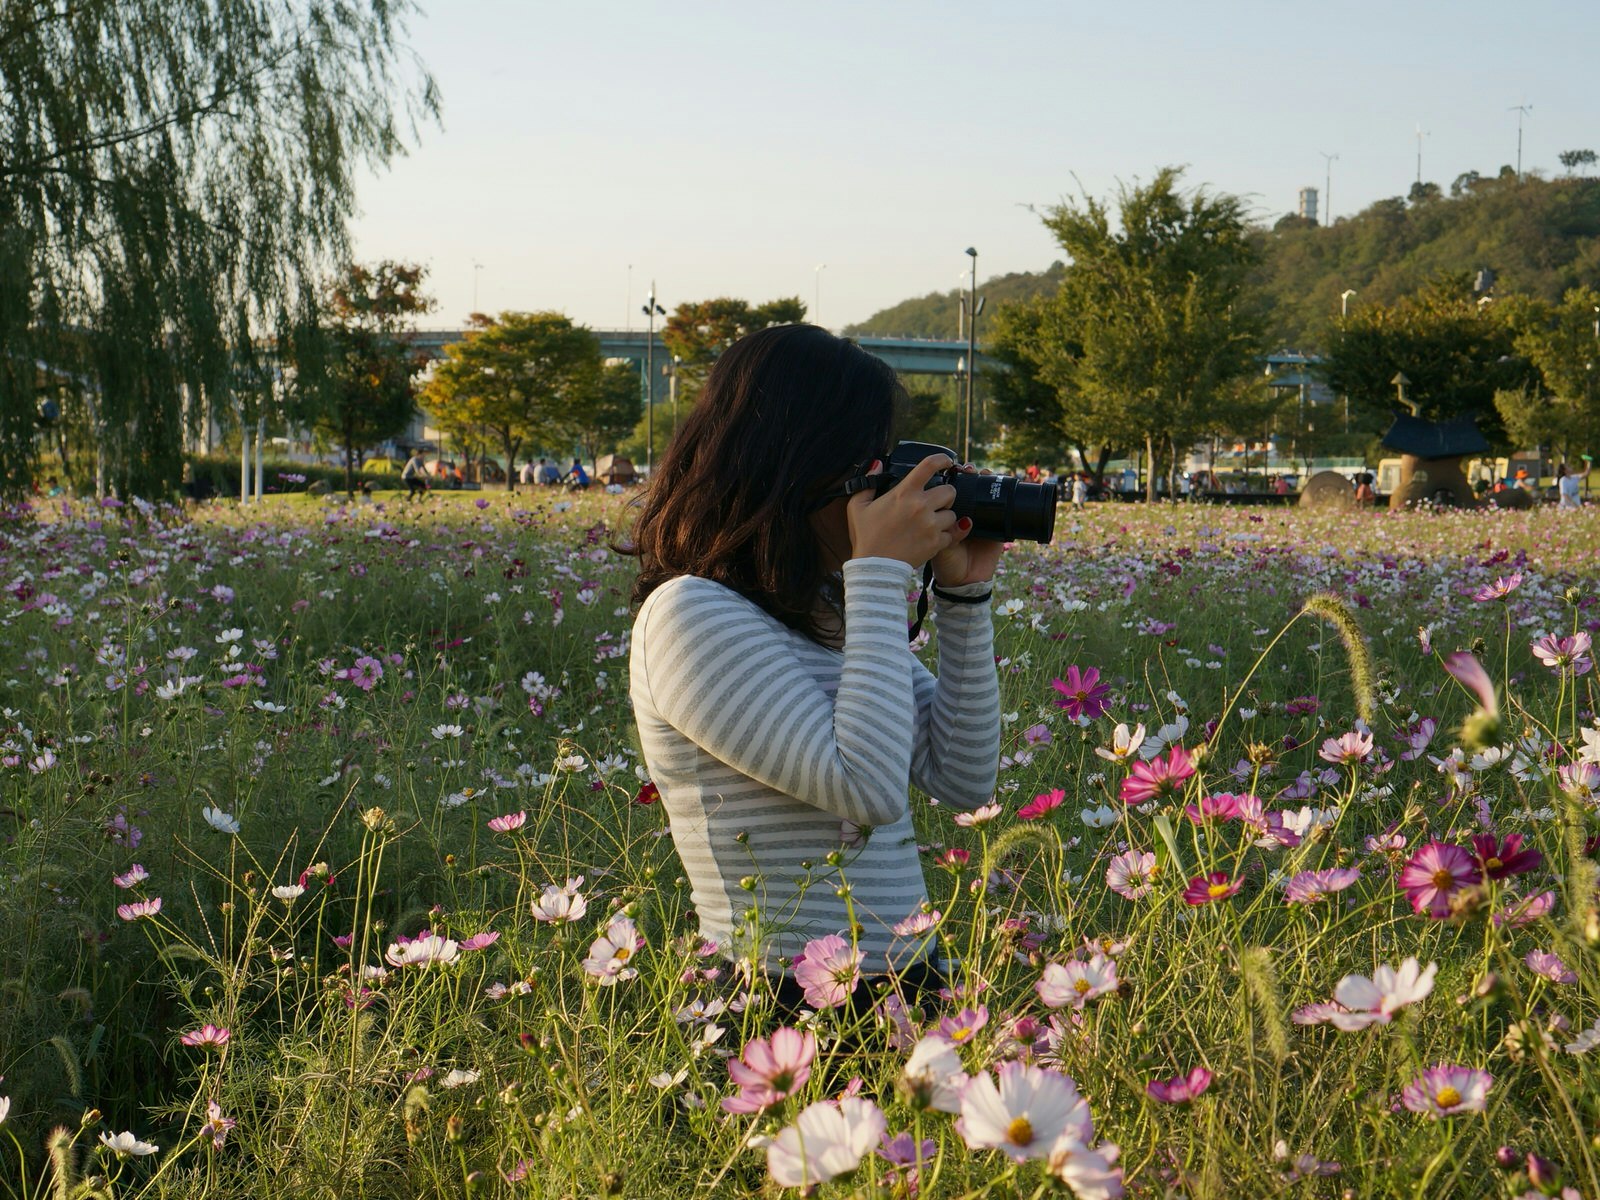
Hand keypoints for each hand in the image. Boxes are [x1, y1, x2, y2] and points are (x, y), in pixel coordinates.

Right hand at [847, 453, 959, 568]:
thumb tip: (876, 464)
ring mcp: (931, 525)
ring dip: (945, 517)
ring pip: (953, 514)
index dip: (942, 459)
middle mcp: (921, 505)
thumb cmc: (866, 537)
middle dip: (945, 495)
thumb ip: (868, 483)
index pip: (930, 465)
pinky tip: (935, 537)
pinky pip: (952, 534)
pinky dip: (946, 536)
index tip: (946, 461)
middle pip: (950, 491)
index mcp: (904, 493)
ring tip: (933, 523)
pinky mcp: (936, 543)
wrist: (875, 567)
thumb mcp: (857, 507)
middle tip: (937, 502)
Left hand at [931, 465, 1005, 586]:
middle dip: (970, 476)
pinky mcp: (997, 529)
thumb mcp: (938, 545)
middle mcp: (965, 514)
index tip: (951, 466)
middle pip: (970, 487)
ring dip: (986, 481)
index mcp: (948, 516)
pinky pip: (1003, 511)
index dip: (952, 477)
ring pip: (986, 494)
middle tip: (969, 470)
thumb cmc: (945, 564)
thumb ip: (941, 530)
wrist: (963, 583)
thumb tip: (951, 514)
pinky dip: (1003, 498)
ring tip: (983, 474)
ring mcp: (982, 520)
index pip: (951, 490)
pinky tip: (1002, 488)